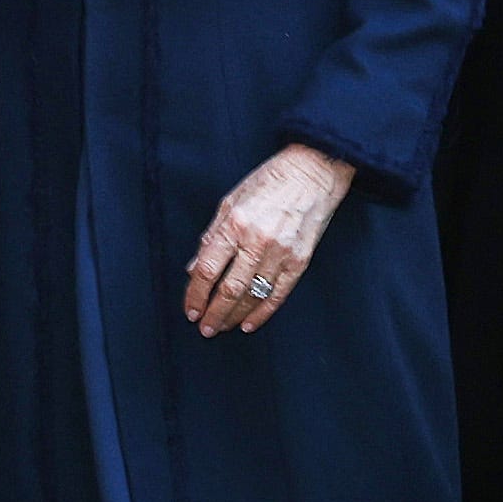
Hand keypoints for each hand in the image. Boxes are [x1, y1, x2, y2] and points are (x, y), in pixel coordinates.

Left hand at [185, 142, 354, 334]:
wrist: (312, 173)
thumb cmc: (268, 182)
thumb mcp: (231, 201)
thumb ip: (212, 236)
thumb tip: (194, 268)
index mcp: (235, 223)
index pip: (207, 269)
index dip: (195, 293)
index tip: (190, 309)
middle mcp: (257, 241)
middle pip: (229, 289)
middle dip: (213, 313)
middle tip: (204, 328)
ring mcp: (281, 253)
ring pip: (252, 295)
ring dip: (234, 316)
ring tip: (222, 327)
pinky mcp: (299, 261)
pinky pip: (278, 294)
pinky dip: (262, 313)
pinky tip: (249, 324)